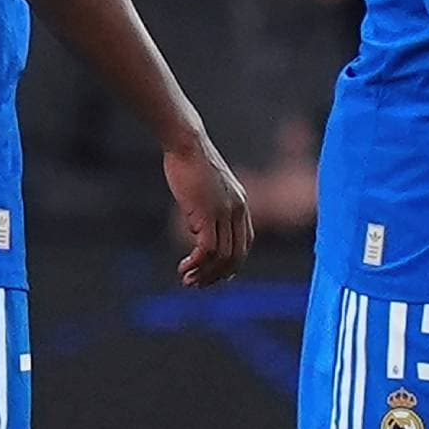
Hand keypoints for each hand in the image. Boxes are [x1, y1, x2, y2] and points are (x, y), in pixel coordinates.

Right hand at [162, 135, 252, 287]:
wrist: (187, 143)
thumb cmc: (191, 161)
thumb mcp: (207, 187)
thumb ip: (209, 208)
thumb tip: (197, 231)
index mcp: (241, 203)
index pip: (245, 242)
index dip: (233, 263)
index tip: (216, 275)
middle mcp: (237, 210)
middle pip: (236, 255)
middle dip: (218, 275)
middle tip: (198, 284)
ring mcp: (224, 212)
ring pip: (222, 256)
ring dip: (204, 273)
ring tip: (187, 280)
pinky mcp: (208, 213)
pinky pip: (208, 249)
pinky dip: (197, 263)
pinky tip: (184, 267)